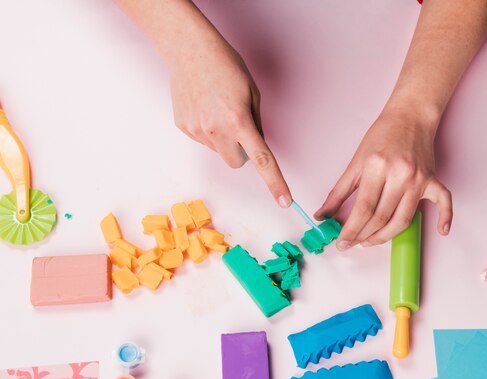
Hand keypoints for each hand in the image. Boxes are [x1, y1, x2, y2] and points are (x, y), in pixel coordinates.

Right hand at [169, 38, 290, 206]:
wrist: (189, 50)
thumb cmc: (225, 65)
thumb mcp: (252, 93)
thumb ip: (257, 123)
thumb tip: (257, 146)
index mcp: (239, 120)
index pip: (262, 161)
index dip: (275, 183)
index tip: (284, 202)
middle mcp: (216, 130)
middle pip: (238, 163)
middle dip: (243, 152)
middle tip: (240, 127)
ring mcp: (197, 131)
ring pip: (220, 151)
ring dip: (225, 139)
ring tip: (218, 109)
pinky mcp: (184, 127)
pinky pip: (204, 141)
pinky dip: (208, 130)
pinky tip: (205, 108)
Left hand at [315, 110, 451, 249]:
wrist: (410, 116)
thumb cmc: (382, 136)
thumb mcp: (356, 162)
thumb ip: (339, 192)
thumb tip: (322, 214)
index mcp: (377, 167)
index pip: (363, 209)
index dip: (351, 230)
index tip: (342, 243)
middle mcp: (400, 175)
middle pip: (381, 217)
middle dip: (363, 236)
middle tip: (352, 244)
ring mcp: (418, 179)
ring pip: (403, 219)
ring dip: (386, 236)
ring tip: (370, 242)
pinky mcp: (433, 180)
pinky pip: (444, 202)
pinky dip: (446, 217)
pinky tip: (442, 231)